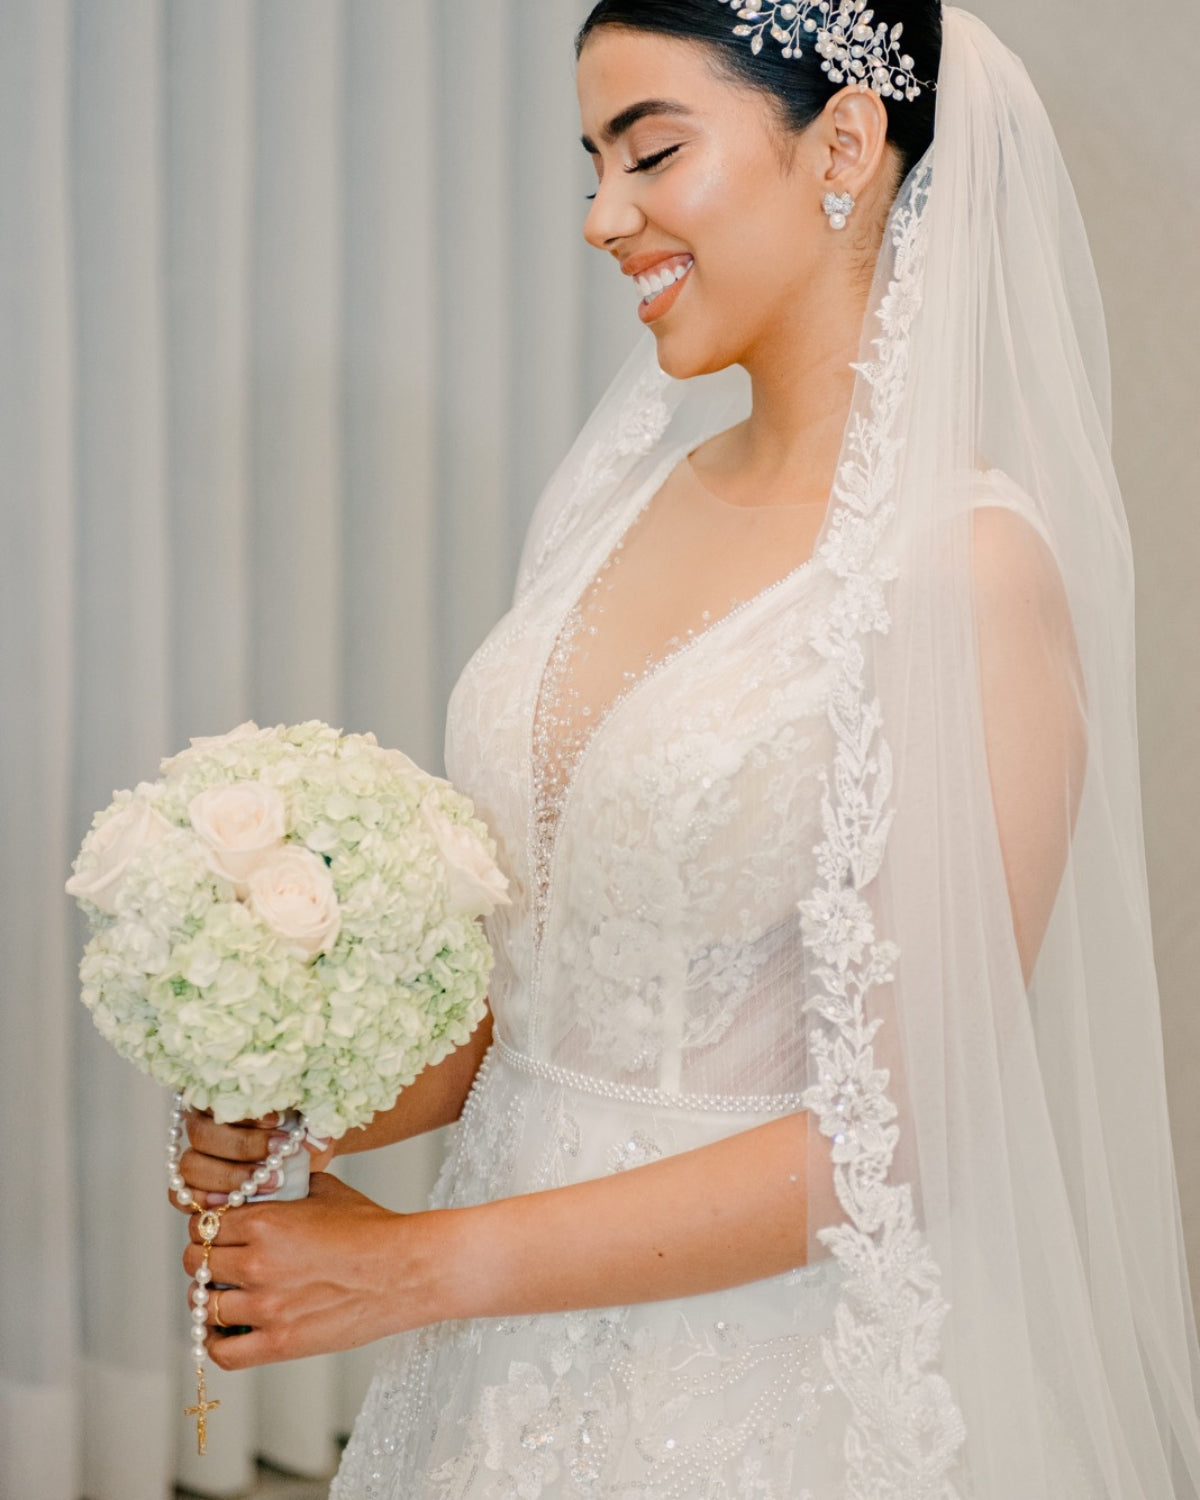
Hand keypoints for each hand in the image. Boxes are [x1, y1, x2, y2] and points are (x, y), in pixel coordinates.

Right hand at [169, 1109, 335, 1211]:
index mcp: (221, 1097)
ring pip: (192, 1166)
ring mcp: (194, 1157)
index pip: (217, 1099)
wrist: (299, 1158)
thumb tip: (316, 1138)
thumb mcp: (310, 1122)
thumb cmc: (299, 1132)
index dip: (245, 1112)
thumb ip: (313, 1124)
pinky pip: (185, 1196)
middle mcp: (201, 1125)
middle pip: (202, 1134)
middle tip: (278, 1157)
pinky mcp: (193, 1189)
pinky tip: (237, 1203)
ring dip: (231, 1177)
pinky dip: (207, 1201)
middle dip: (242, 1148)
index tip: (280, 1121)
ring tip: (270, 1184)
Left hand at [183, 1173, 443, 1367]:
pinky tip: (232, 1328)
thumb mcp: (325, 1191)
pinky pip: (223, 1352)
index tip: (219, 1231)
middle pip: (195, 1263)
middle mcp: (257, 1263)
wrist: (406, 1269)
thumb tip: (263, 1189)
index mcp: (264, 1222)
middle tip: (222, 1261)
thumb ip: (285, 1189)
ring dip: (211, 1298)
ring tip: (230, 1293)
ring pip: (203, 1306)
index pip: (203, 1224)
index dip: (208, 1226)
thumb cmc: (372, 1228)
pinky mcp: (280, 1343)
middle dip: (205, 1260)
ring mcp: (266, 1307)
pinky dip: (218, 1341)